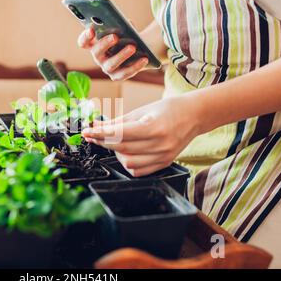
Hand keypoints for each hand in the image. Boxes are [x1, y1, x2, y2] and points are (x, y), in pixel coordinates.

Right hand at [78, 25, 148, 80]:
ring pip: (111, 64)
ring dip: (122, 55)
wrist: (140, 50)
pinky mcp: (117, 76)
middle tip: (115, 37)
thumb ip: (120, 25)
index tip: (91, 30)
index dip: (85, 37)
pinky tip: (144, 59)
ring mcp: (106, 68)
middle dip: (105, 44)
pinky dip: (135, 66)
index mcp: (95, 44)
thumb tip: (124, 23)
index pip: (83, 42)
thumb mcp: (123, 28)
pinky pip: (125, 73)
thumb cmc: (127, 36)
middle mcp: (98, 57)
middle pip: (96, 52)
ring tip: (133, 47)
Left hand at [82, 96, 201, 176]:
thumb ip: (118, 121)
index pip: (119, 133)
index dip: (99, 133)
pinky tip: (126, 152)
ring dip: (115, 153)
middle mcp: (159, 144)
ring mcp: (163, 156)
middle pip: (121, 148)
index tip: (86, 131)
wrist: (194, 116)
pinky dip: (128, 163)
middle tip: (92, 135)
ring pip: (128, 162)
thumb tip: (96, 126)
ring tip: (114, 142)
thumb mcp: (141, 110)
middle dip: (102, 141)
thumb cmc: (167, 109)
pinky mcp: (164, 163)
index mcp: (153, 127)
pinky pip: (139, 170)